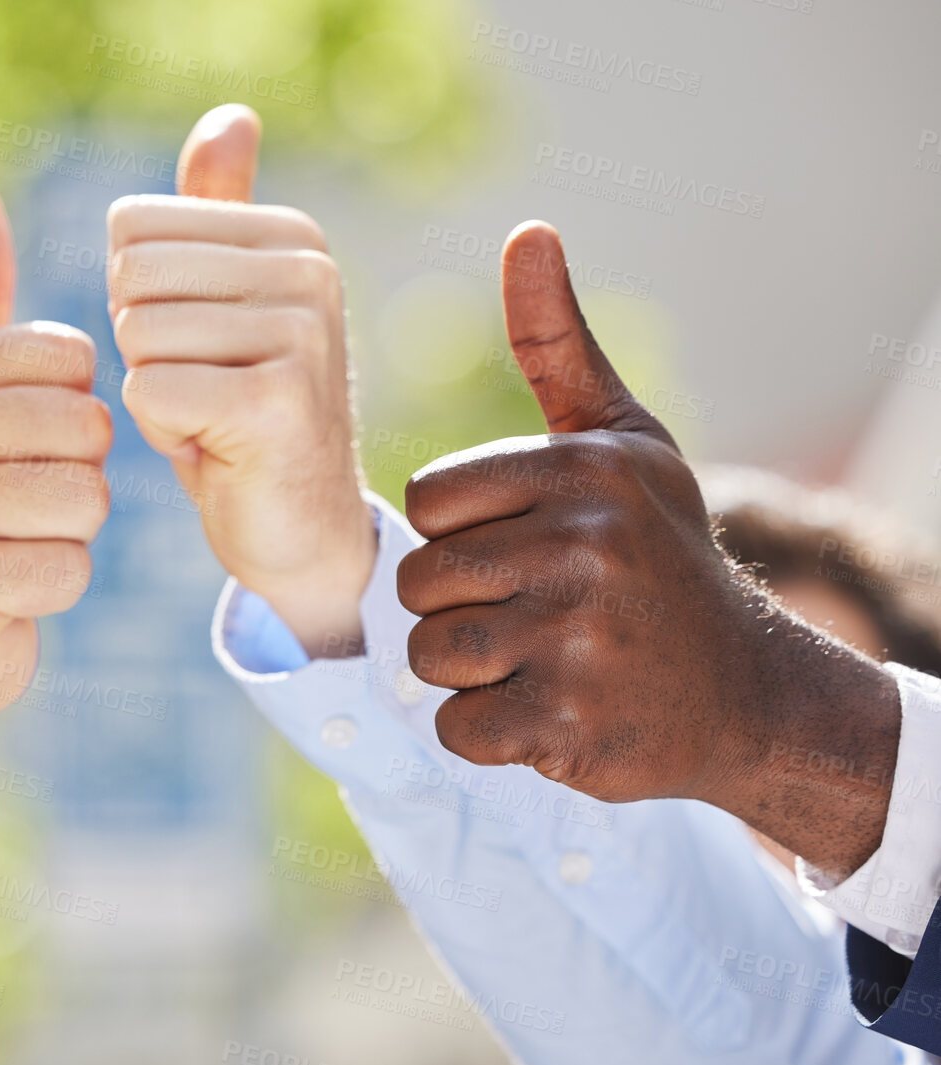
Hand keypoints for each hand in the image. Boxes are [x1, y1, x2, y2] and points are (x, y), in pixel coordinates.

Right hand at [0, 173, 111, 840]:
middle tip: (17, 507)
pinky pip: (69, 568)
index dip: (72, 412)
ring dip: (69, 535)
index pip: (69, 361)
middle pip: (84, 430)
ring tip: (10, 544)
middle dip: (77, 478)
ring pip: (85, 501)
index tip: (15, 447)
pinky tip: (5, 590)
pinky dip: (55, 586)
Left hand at [108, 104, 374, 657]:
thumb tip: (232, 117)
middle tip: (199, 390)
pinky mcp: (277, 399)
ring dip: (153, 395)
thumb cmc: (238, 413)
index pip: (131, 232)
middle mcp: (307, 271)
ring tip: (210, 419)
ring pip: (137, 338)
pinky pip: (150, 392)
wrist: (297, 530)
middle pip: (129, 280)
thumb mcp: (218, 304)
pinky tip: (216, 449)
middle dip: (140, 349)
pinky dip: (164, 433)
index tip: (197, 349)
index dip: (138, 302)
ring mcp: (301, 332)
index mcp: (289, 235)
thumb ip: (214, 214)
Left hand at [396, 220, 898, 873]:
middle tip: (537, 614)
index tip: (526, 547)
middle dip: (459, 605)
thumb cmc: (658, 554)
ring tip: (541, 658)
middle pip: (419, 580)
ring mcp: (577, 638)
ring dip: (468, 670)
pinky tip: (551, 710)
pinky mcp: (569, 722)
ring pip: (428, 653)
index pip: (426, 503)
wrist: (745, 690)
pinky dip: (489, 733)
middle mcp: (582, 546)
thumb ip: (556, 344)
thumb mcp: (623, 439)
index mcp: (582, 471)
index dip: (459, 534)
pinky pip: (457, 727)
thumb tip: (529, 231)